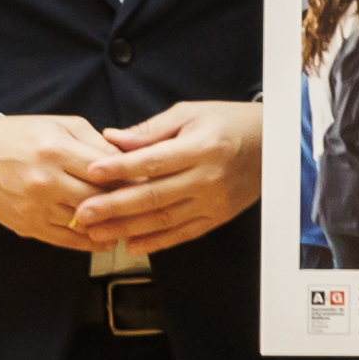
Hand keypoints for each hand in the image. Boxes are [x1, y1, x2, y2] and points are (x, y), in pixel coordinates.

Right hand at [0, 111, 134, 249]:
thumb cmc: (24, 136)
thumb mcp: (62, 126)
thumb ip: (97, 142)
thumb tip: (131, 161)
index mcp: (56, 151)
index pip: (106, 170)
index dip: (132, 177)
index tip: (152, 181)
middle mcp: (45, 181)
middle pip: (99, 199)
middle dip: (125, 202)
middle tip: (147, 205)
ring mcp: (35, 207)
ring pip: (85, 223)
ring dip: (110, 225)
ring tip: (132, 223)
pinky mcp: (27, 226)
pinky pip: (66, 240)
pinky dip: (90, 242)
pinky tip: (107, 240)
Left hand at [68, 100, 261, 250]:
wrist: (276, 144)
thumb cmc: (230, 122)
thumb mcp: (192, 114)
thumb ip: (151, 130)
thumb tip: (113, 139)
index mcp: (201, 147)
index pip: (153, 160)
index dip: (120, 167)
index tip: (92, 172)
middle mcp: (208, 177)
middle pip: (154, 195)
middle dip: (114, 206)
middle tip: (82, 213)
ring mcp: (215, 200)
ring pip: (165, 219)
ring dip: (128, 228)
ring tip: (97, 233)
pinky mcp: (219, 216)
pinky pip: (185, 233)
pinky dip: (158, 242)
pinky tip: (133, 246)